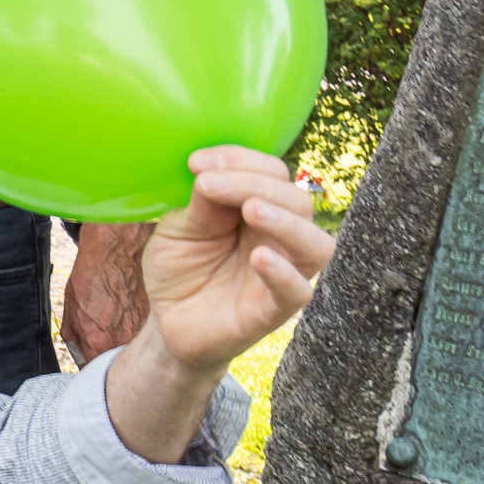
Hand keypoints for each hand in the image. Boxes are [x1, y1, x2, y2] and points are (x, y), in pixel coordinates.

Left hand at [60, 221, 153, 364]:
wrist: (120, 246)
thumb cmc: (92, 274)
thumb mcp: (71, 309)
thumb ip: (75, 340)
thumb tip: (82, 357)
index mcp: (100, 343)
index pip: (96, 372)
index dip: (94, 371)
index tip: (94, 366)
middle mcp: (127, 342)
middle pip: (120, 365)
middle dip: (113, 360)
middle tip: (108, 346)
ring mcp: (147, 331)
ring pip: (139, 351)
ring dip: (130, 345)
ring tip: (123, 327)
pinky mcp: (160, 319)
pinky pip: (151, 335)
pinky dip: (144, 331)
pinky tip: (136, 316)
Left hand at [139, 148, 332, 371]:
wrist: (168, 323)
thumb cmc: (180, 268)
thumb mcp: (178, 229)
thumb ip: (200, 205)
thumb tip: (210, 174)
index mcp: (260, 208)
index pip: (272, 173)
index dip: (240, 160)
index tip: (196, 163)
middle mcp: (281, 236)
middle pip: (296, 200)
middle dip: (254, 184)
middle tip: (211, 183)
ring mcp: (284, 272)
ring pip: (315, 243)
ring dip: (286, 221)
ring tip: (252, 209)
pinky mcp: (275, 309)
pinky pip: (298, 291)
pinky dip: (283, 273)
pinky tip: (260, 257)